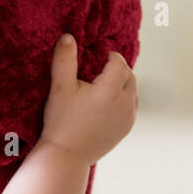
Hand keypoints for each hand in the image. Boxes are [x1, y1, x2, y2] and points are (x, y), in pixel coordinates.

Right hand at [41, 33, 137, 164]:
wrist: (66, 156)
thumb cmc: (60, 122)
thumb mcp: (59, 88)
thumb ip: (65, 60)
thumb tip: (68, 36)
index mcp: (111, 89)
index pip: (119, 62)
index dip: (109, 57)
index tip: (96, 59)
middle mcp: (125, 103)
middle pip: (129, 76)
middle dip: (118, 70)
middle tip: (99, 71)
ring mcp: (128, 118)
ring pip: (133, 92)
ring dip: (122, 85)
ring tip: (103, 87)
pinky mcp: (125, 130)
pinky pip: (131, 108)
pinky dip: (123, 101)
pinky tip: (106, 104)